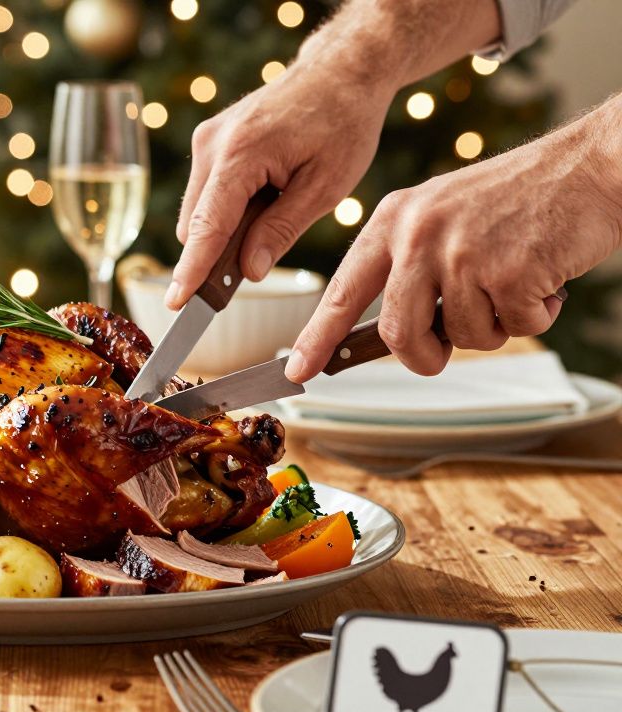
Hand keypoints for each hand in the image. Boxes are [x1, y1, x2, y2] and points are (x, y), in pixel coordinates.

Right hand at [166, 65, 392, 308]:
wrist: (338, 72)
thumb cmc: (341, 124)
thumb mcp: (326, 185)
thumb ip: (282, 229)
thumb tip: (249, 272)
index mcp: (242, 154)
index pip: (208, 226)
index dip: (192, 270)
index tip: (176, 304)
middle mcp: (212, 144)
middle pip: (195, 225)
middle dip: (215, 252)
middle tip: (259, 260)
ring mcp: (206, 140)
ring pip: (197, 212)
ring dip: (224, 229)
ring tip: (275, 209)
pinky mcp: (208, 141)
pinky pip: (205, 193)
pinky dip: (226, 209)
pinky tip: (265, 195)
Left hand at [286, 114, 621, 381]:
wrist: (590, 165)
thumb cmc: (520, 198)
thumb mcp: (442, 216)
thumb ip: (408, 265)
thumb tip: (386, 332)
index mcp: (394, 220)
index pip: (343, 291)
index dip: (317, 337)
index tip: (296, 370)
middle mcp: (418, 234)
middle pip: (398, 332)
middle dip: (424, 356)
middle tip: (443, 351)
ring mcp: (461, 252)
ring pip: (462, 337)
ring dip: (495, 326)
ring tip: (513, 281)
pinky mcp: (508, 270)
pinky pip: (515, 328)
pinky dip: (536, 315)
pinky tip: (543, 276)